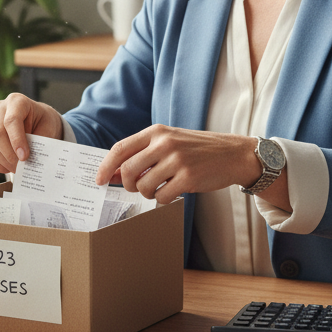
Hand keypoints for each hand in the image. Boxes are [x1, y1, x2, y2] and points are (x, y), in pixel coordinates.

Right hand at [0, 93, 63, 174]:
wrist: (35, 120)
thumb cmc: (42, 122)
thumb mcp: (48, 127)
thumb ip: (41, 141)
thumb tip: (32, 160)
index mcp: (16, 101)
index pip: (11, 120)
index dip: (17, 140)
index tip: (24, 157)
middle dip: (10, 155)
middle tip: (22, 167)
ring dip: (4, 162)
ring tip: (18, 168)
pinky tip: (9, 167)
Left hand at [95, 125, 260, 203]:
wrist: (232, 154)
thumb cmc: (197, 149)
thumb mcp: (169, 141)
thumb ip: (144, 153)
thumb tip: (116, 174)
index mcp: (156, 131)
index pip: (120, 149)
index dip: (106, 166)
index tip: (100, 180)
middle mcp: (164, 143)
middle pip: (128, 170)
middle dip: (128, 185)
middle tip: (137, 187)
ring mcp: (177, 160)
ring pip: (143, 186)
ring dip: (147, 193)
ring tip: (159, 188)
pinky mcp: (188, 177)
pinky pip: (161, 196)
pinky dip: (162, 199)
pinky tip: (172, 192)